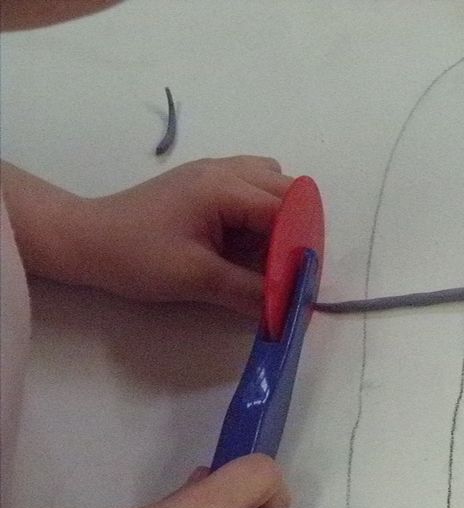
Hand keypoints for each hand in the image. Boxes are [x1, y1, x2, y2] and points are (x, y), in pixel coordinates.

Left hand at [2, 156, 291, 316]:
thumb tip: (289, 308)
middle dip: (298, 225)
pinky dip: (262, 208)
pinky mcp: (204, 182)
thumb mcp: (197, 279)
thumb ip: (249, 292)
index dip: (302, 243)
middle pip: (288, 188)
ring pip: (272, 181)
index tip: (306, 277)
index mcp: (225, 187)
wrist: (85, 240)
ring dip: (282, 212)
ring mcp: (214, 171)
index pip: (286, 209)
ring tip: (273, 249)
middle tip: (292, 265)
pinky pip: (252, 185)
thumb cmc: (137, 256)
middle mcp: (226, 170)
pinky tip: (248, 237)